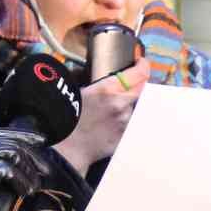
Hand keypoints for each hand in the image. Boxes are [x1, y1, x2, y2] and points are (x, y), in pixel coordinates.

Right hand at [0, 127, 50, 210]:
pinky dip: (22, 181)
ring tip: (34, 187)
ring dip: (29, 172)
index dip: (24, 135)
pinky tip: (26, 191)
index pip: (1, 132)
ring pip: (14, 155)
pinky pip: (10, 172)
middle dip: (33, 156)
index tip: (41, 140)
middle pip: (11, 143)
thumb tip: (16, 165)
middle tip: (46, 170)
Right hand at [53, 56, 150, 174]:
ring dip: (126, 105)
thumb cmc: (67, 118)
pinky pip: (129, 123)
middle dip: (135, 85)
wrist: (68, 147)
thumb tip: (99, 73)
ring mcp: (125, 122)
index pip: (139, 73)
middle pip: (140, 89)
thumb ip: (96, 81)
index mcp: (108, 90)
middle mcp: (121, 105)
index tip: (140, 63)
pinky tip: (107, 124)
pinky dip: (122, 121)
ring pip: (134, 107)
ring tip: (108, 110)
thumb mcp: (79, 91)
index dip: (142, 65)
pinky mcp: (125, 136)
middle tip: (125, 85)